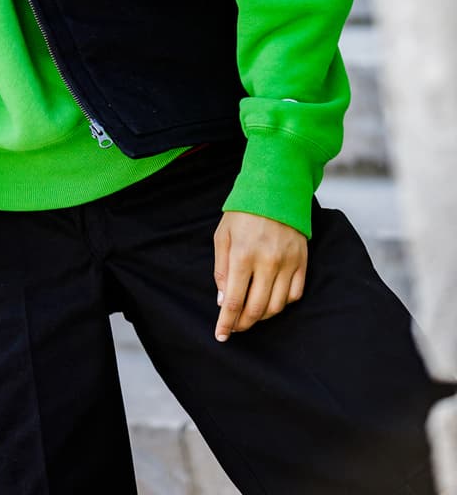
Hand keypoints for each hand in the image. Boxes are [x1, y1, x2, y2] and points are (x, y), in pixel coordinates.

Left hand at [213, 211, 306, 341]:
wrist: (275, 188)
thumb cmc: (243, 212)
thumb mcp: (222, 236)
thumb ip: (221, 269)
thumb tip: (223, 301)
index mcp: (243, 255)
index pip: (234, 301)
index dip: (227, 323)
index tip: (221, 336)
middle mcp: (267, 262)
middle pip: (256, 309)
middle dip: (243, 324)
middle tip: (235, 327)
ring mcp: (288, 263)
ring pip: (277, 306)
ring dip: (262, 316)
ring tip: (251, 314)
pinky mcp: (302, 261)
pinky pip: (295, 294)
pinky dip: (282, 303)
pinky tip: (271, 300)